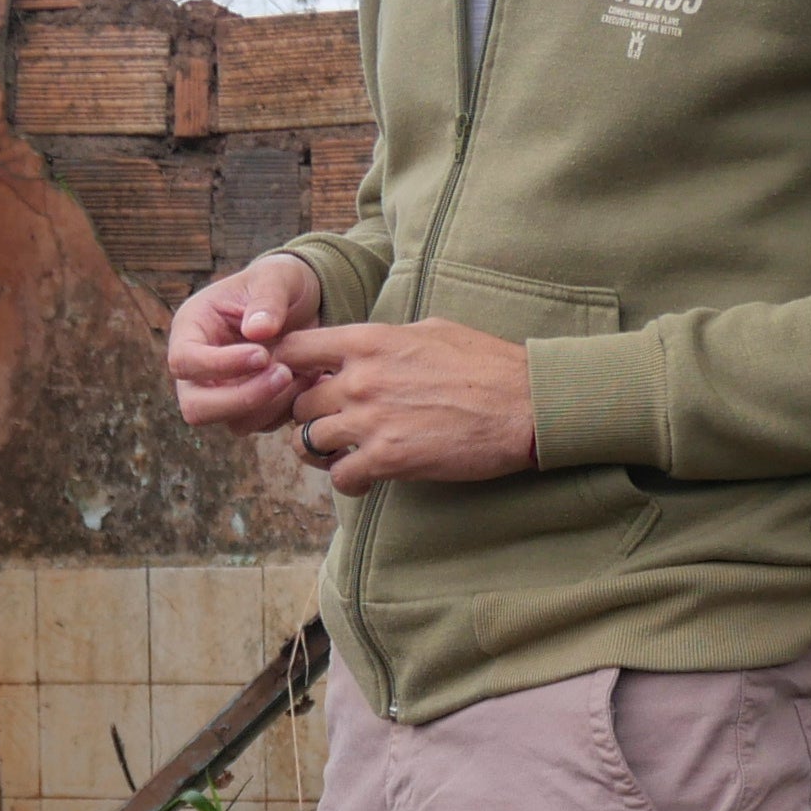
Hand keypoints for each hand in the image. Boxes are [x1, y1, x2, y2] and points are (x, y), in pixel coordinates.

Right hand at [167, 253, 321, 430]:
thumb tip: (256, 331)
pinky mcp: (250, 406)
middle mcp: (199, 368)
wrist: (301, 300)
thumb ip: (267, 299)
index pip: (184, 362)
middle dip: (242, 398)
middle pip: (196, 407)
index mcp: (191, 329)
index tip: (263, 354)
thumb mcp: (276, 277)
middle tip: (284, 373)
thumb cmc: (279, 282)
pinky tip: (313, 379)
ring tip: (306, 371)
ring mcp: (223, 391)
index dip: (219, 366)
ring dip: (273, 404)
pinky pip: (264, 423)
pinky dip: (290, 408)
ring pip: (234, 422)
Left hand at [277, 315, 538, 488]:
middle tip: (330, 425)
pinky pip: (340, 477)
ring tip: (345, 452)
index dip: (284, 368)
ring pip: (309, 442)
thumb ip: (386, 339)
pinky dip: (348, 480)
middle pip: (298, 403)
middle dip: (310, 416)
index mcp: (369, 341)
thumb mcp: (430, 330)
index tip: (298, 381)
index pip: (292, 349)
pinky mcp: (387, 459)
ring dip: (323, 451)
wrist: (526, 406)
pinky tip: (366, 476)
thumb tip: (364, 345)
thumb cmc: (486, 365)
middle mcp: (360, 379)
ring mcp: (370, 420)